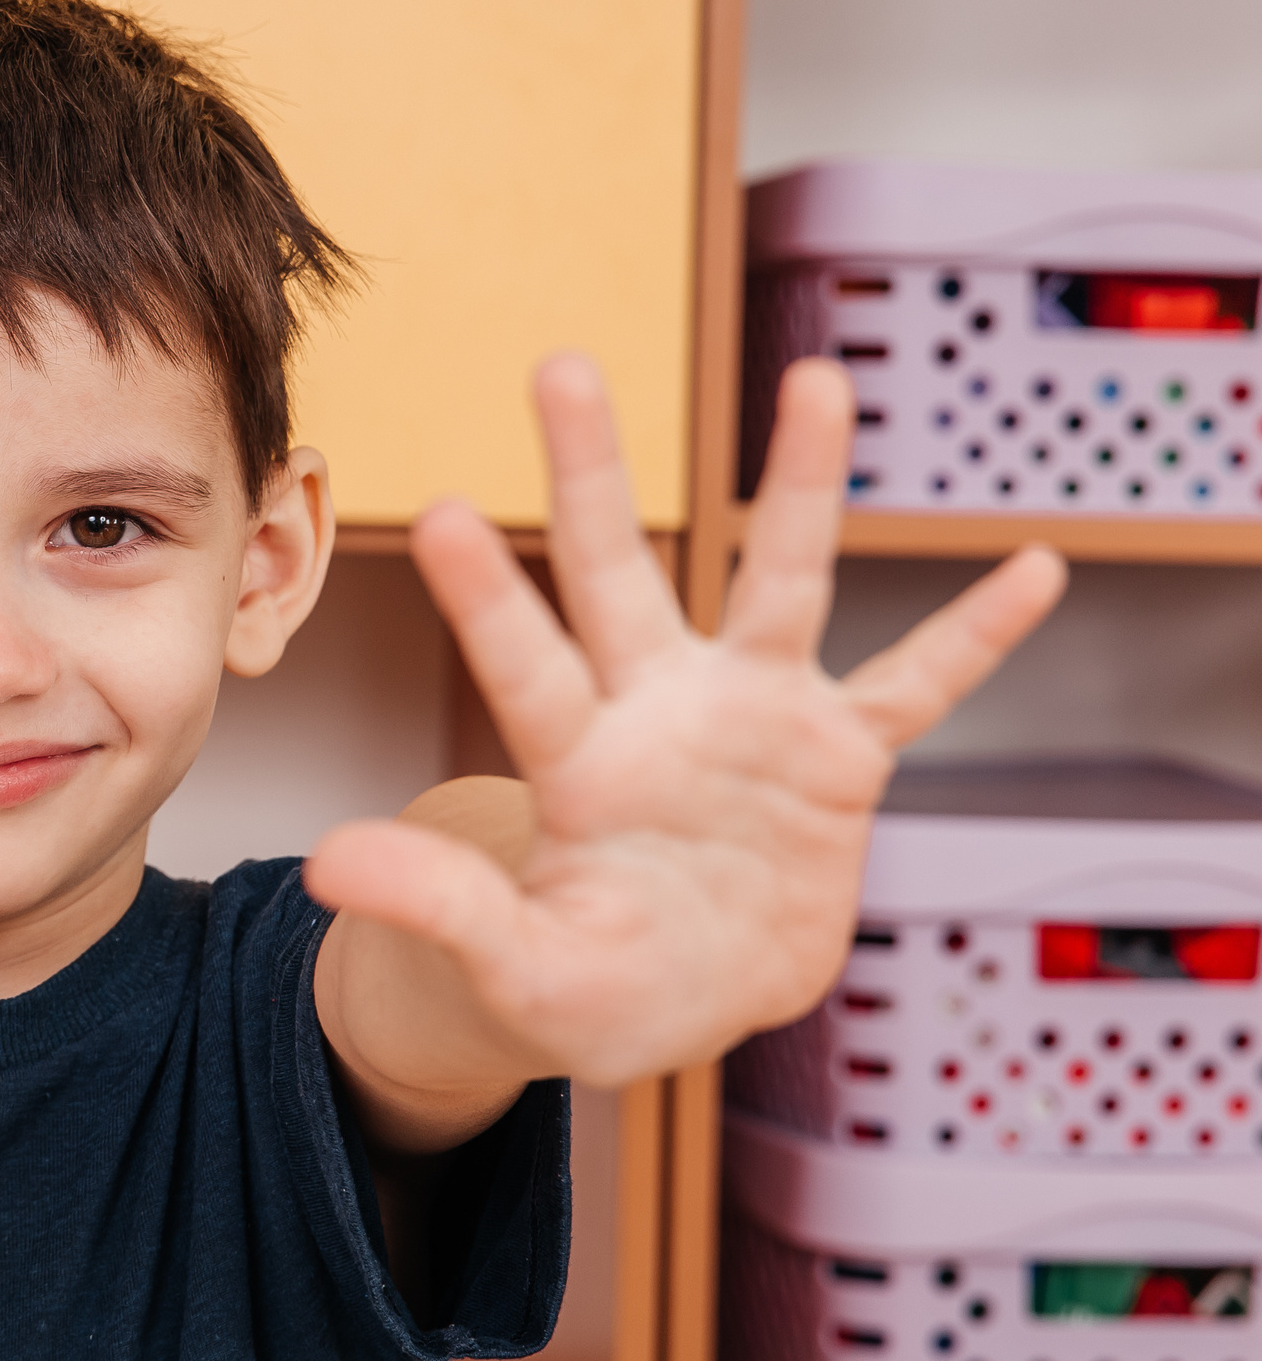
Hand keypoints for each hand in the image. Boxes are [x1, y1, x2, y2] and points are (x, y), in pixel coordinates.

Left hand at [306, 356, 1065, 1087]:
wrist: (678, 998)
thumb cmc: (583, 984)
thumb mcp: (516, 971)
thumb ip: (441, 909)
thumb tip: (327, 862)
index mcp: (574, 761)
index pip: (524, 666)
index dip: (488, 598)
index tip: (438, 511)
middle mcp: (656, 710)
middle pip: (618, 575)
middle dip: (588, 473)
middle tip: (559, 362)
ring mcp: (751, 720)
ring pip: (776, 583)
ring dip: (799, 488)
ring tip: (816, 378)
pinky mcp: (837, 758)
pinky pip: (917, 687)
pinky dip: (972, 636)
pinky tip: (1034, 567)